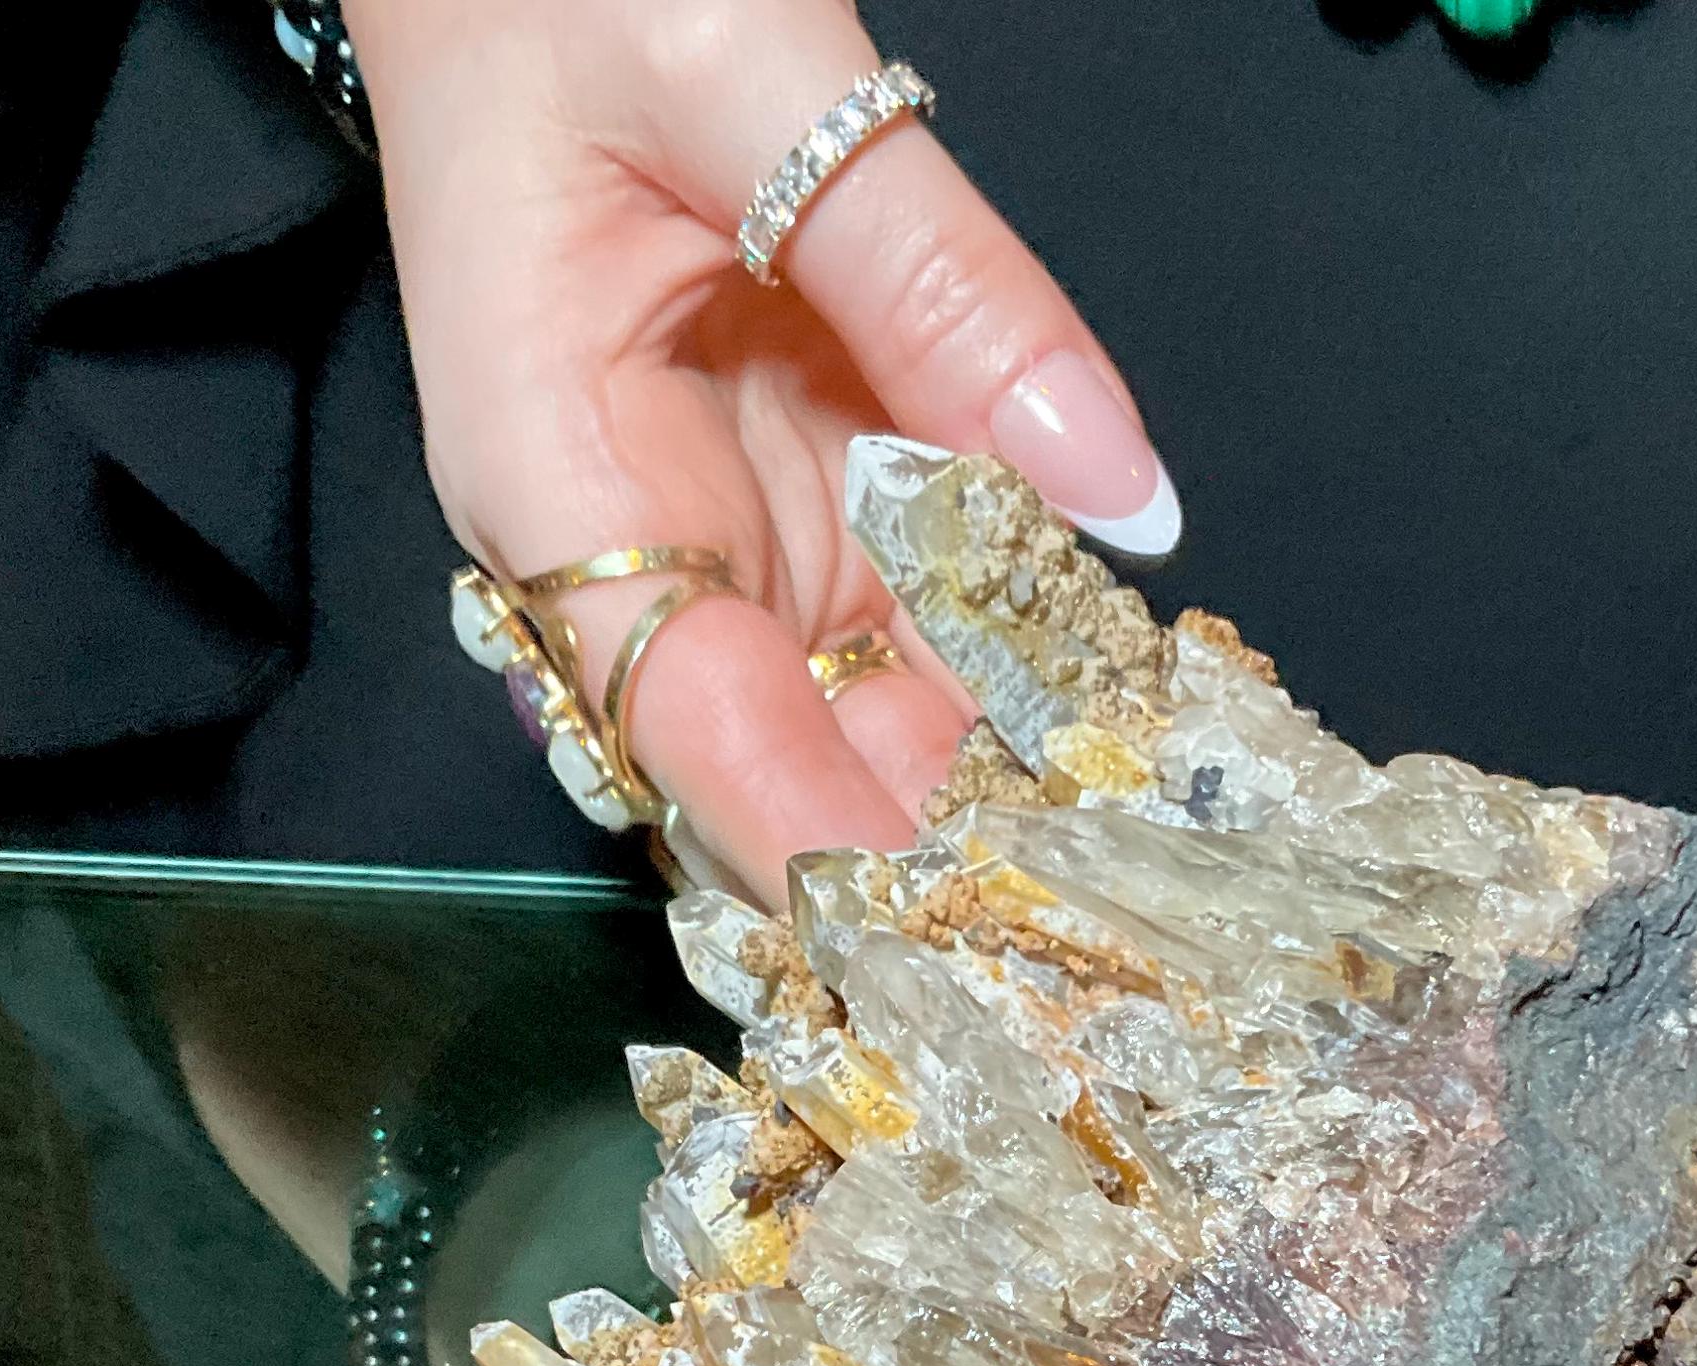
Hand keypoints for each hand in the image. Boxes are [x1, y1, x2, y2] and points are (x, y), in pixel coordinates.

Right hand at [346, 0, 1179, 901]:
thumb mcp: (753, 80)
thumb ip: (939, 280)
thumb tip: (1113, 490)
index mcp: (553, 477)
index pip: (694, 728)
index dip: (824, 849)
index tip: (947, 948)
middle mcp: (636, 540)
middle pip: (798, 751)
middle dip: (938, 850)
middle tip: (1102, 936)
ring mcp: (726, 524)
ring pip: (871, 704)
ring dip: (994, 785)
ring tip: (1143, 867)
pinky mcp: (800, 488)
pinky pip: (915, 611)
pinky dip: (1012, 670)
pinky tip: (1120, 729)